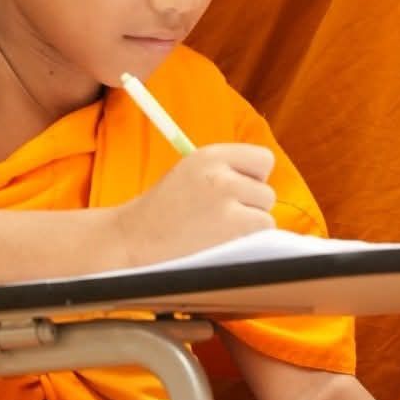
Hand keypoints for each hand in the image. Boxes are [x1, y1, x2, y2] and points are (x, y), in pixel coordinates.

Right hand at [115, 144, 276, 265]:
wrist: (133, 240)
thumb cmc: (162, 211)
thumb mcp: (190, 173)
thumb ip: (225, 171)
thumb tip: (263, 183)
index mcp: (210, 155)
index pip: (262, 159)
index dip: (255, 178)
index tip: (239, 192)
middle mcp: (221, 173)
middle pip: (267, 189)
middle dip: (251, 206)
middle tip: (222, 218)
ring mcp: (228, 200)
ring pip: (267, 212)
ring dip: (250, 226)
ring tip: (219, 232)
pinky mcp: (233, 227)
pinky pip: (263, 231)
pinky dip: (249, 241)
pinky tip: (222, 244)